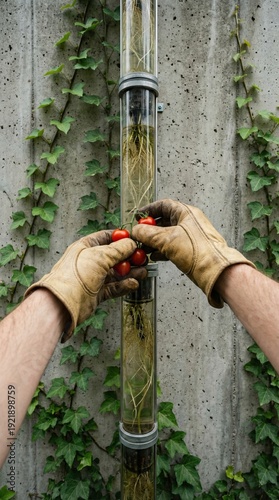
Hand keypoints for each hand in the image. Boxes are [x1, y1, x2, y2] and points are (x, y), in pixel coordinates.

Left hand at [25, 230, 145, 341]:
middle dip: (129, 256)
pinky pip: (114, 287)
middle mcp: (89, 261)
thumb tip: (131, 244)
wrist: (63, 303)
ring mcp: (93, 278)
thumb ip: (118, 250)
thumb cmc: (73, 276)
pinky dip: (125, 285)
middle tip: (142, 257)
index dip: (120, 237)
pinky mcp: (97, 293)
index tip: (134, 238)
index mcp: (85, 247)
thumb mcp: (99, 256)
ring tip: (143, 271)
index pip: (105, 237)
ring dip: (130, 272)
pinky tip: (133, 283)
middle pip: (114, 256)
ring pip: (116, 273)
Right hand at [132, 199, 254, 307]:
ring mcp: (189, 237)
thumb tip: (136, 230)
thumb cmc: (198, 251)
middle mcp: (188, 223)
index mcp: (186, 213)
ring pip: (166, 235)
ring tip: (143, 248)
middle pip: (163, 221)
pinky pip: (171, 247)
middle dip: (149, 229)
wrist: (214, 271)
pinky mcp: (189, 251)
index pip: (164, 205)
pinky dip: (161, 251)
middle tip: (138, 235)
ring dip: (153, 242)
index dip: (149, 210)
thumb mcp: (167, 239)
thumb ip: (148, 233)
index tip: (138, 216)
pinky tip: (154, 256)